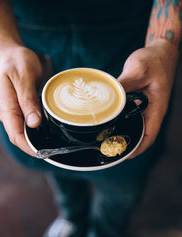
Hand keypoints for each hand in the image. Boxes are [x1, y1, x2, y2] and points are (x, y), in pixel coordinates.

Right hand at [0, 46, 42, 155]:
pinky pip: (29, 123)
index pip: (16, 135)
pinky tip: (50, 132)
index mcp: (6, 107)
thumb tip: (34, 124)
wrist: (12, 52)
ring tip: (54, 146)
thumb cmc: (17, 62)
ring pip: (25, 132)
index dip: (29, 147)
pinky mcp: (22, 108)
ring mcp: (15, 111)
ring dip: (37, 140)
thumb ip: (28, 100)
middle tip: (53, 152)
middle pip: (20, 137)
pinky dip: (39, 130)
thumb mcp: (24, 77)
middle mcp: (9, 113)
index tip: (43, 154)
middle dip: (34, 147)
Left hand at [118, 39, 178, 158]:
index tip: (124, 155)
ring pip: (135, 127)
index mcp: (157, 108)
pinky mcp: (139, 102)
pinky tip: (108, 121)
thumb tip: (109, 97)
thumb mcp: (139, 69)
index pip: (149, 135)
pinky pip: (130, 117)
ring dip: (123, 133)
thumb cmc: (154, 60)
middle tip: (108, 148)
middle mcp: (152, 111)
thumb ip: (124, 84)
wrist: (161, 51)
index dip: (138, 148)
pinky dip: (121, 122)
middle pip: (141, 135)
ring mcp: (146, 108)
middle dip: (127, 144)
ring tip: (105, 139)